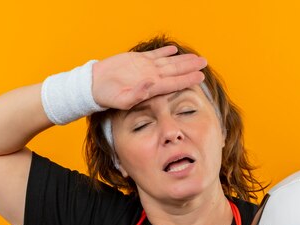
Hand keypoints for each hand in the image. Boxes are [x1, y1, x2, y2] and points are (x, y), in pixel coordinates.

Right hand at [91, 45, 206, 109]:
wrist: (94, 86)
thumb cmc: (107, 96)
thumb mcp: (122, 99)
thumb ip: (138, 94)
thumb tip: (151, 84)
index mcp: (151, 87)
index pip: (174, 82)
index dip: (188, 79)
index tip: (201, 76)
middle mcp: (151, 77)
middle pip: (175, 71)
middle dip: (190, 67)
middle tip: (205, 63)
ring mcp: (145, 68)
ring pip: (168, 62)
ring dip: (182, 60)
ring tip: (195, 57)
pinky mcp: (137, 60)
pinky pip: (154, 55)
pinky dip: (165, 51)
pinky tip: (174, 50)